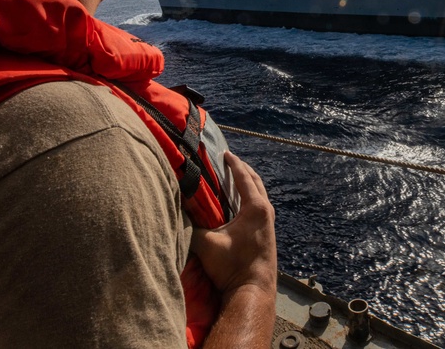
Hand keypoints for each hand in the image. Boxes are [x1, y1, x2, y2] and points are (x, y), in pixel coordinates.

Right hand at [191, 152, 276, 299]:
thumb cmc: (232, 266)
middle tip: (229, 161)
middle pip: (256, 182)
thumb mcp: (206, 244)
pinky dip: (249, 198)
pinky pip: (259, 206)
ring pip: (259, 194)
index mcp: (255, 207)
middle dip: (242, 169)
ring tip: (233, 177)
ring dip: (248, 184)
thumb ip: (190, 225)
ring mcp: (269, 222)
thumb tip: (175, 211)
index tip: (224, 153)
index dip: (233, 163)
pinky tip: (238, 203)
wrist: (252, 290)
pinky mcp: (267, 232)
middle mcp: (266, 211)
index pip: (243, 177)